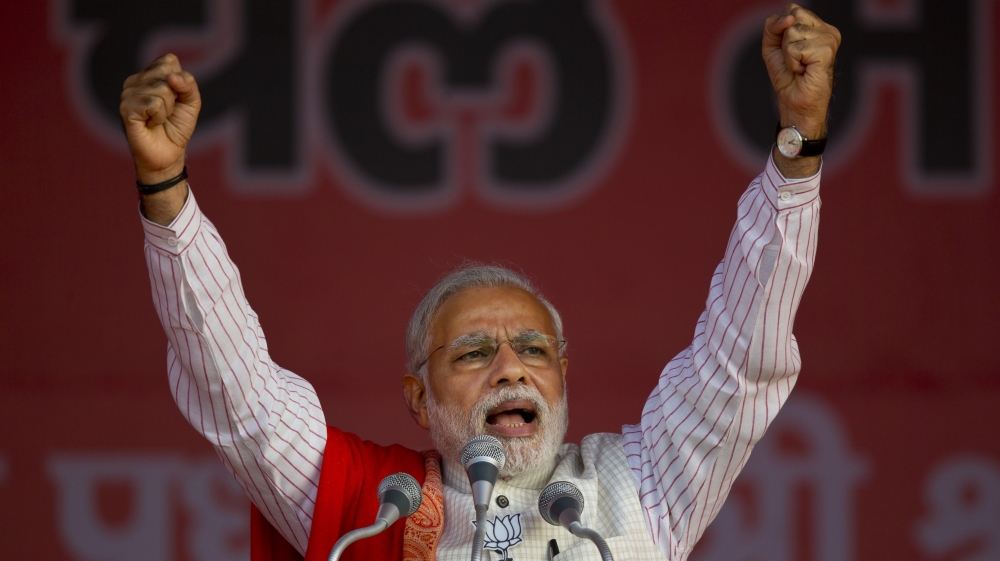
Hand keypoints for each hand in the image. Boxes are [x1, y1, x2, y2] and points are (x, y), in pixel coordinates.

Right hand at [119, 54, 200, 184]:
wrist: (169, 153)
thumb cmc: (177, 126)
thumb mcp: (191, 103)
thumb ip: (189, 85)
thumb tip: (172, 77)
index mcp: (149, 75)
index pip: (169, 60)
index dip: (181, 81)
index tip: (176, 99)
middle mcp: (135, 81)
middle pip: (166, 73)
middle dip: (175, 96)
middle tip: (167, 111)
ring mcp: (128, 94)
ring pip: (162, 90)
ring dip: (168, 109)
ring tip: (159, 119)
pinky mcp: (126, 109)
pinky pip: (153, 104)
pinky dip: (159, 116)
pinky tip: (151, 124)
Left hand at [762, 4, 840, 139]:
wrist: (795, 103)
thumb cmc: (787, 78)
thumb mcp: (772, 47)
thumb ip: (772, 27)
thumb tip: (789, 18)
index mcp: (817, 26)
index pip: (791, 9)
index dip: (781, 30)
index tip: (790, 51)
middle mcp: (827, 30)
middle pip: (792, 17)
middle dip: (784, 42)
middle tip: (795, 60)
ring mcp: (829, 38)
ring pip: (792, 32)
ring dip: (788, 55)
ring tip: (800, 67)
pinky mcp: (827, 49)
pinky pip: (795, 48)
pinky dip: (792, 62)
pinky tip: (804, 71)